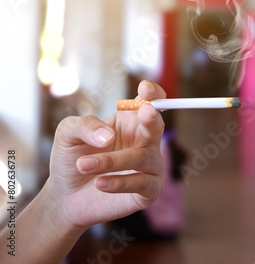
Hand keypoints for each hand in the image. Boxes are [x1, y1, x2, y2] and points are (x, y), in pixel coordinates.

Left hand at [46, 80, 165, 228]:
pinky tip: (99, 183)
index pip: (149, 103)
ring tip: (83, 165)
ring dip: (112, 161)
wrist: (65, 197)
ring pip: (142, 157)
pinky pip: (143, 182)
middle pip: (157, 125)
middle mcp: (145, 142)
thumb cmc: (71, 160)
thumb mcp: (68, 134)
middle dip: (152, 117)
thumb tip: (109, 136)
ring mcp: (150, 166)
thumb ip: (85, 125)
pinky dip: (120, 182)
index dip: (152, 94)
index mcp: (129, 122)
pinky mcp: (150, 190)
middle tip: (144, 111)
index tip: (145, 89)